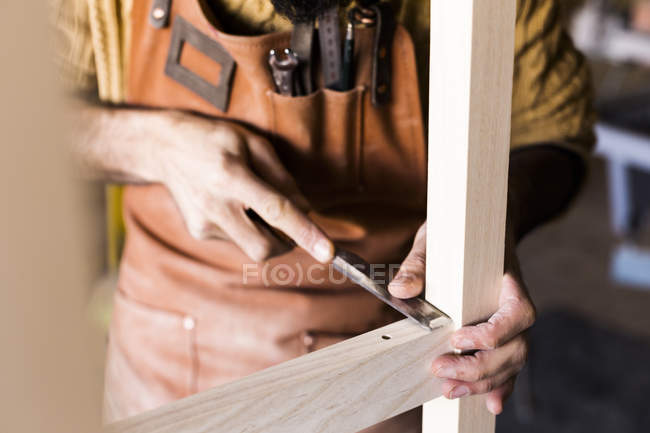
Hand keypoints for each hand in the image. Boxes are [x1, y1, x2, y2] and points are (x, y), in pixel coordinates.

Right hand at [151, 111, 333, 262]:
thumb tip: (305, 209)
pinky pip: (237, 239)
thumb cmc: (214, 140)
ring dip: (265, 232)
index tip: (327, 253)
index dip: (305, 233)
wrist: (164, 148)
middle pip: (264, 248)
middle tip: (289, 221)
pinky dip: (246, 227)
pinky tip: (231, 203)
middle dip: (287, 243)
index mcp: (232, 177)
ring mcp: (203, 223)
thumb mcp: (253, 144)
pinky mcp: (198, 232)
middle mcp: (215, 205)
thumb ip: (282, 178)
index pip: (276, 211)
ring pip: (251, 246)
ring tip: (249, 200)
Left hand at [388, 222, 535, 414]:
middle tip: (441, 371)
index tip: (457, 338)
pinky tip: (491, 402)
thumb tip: (400, 289)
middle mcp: (516, 307)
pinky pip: (508, 364)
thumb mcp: (434, 239)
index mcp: (508, 282)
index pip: (517, 314)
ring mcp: (512, 325)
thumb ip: (418, 264)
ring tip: (451, 391)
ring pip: (511, 362)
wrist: (478, 231)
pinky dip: (500, 385)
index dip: (491, 334)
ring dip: (484, 382)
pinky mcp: (502, 337)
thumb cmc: (457, 234)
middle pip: (515, 348)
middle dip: (479, 367)